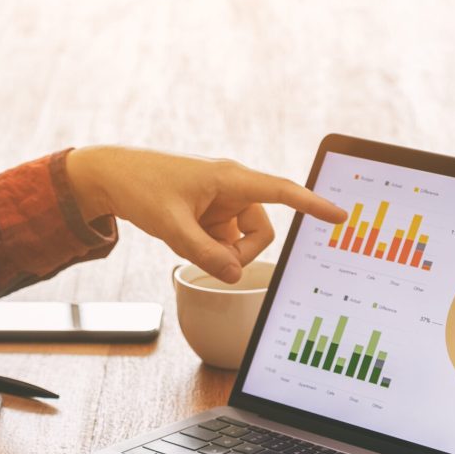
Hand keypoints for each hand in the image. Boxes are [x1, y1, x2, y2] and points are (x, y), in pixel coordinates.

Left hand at [65, 146, 346, 283]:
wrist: (113, 178)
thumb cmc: (142, 189)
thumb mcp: (173, 228)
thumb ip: (205, 255)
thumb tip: (234, 275)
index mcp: (231, 178)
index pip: (283, 192)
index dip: (313, 204)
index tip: (340, 215)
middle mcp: (232, 187)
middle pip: (261, 231)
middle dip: (241, 253)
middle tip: (212, 261)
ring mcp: (222, 201)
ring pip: (242, 240)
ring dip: (222, 253)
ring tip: (188, 244)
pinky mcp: (211, 212)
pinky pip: (224, 240)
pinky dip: (209, 249)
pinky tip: (185, 240)